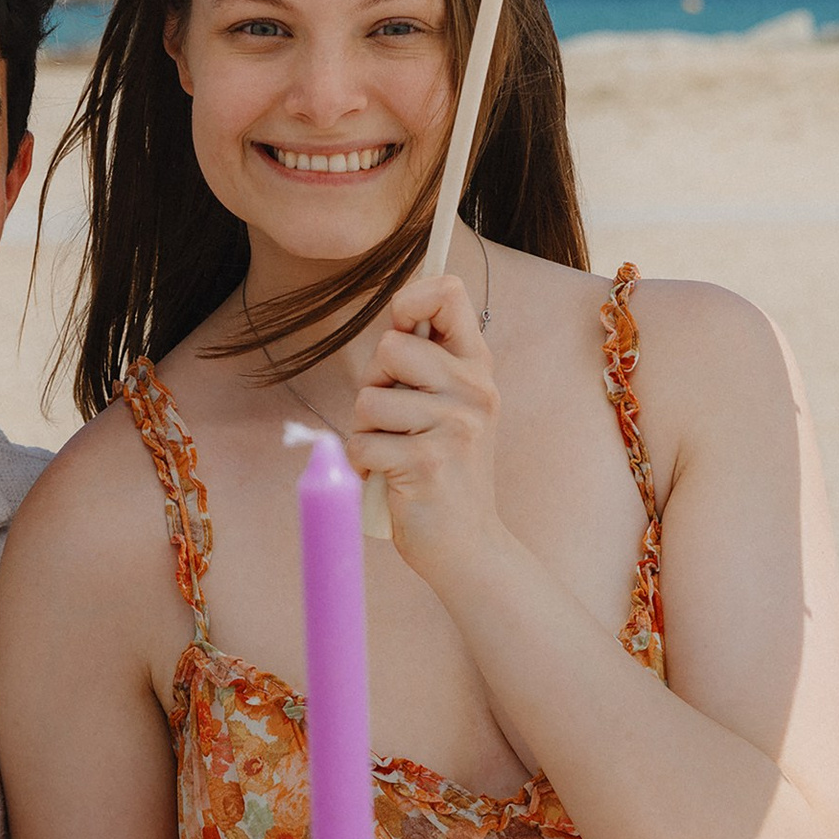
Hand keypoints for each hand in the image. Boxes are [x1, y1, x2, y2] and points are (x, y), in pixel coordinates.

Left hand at [348, 272, 502, 578]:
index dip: (409, 301)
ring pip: (368, 399)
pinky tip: (388, 477)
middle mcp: (474, 389)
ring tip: (394, 451)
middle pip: (390, 345)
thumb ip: (428, 362)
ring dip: (365, 430)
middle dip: (375, 382)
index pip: (446, 293)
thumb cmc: (445, 470)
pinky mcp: (427, 463)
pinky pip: (361, 443)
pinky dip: (362, 464)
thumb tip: (398, 312)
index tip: (400, 329)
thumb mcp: (451, 405)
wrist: (469, 544)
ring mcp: (454, 426)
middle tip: (394, 418)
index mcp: (477, 367)